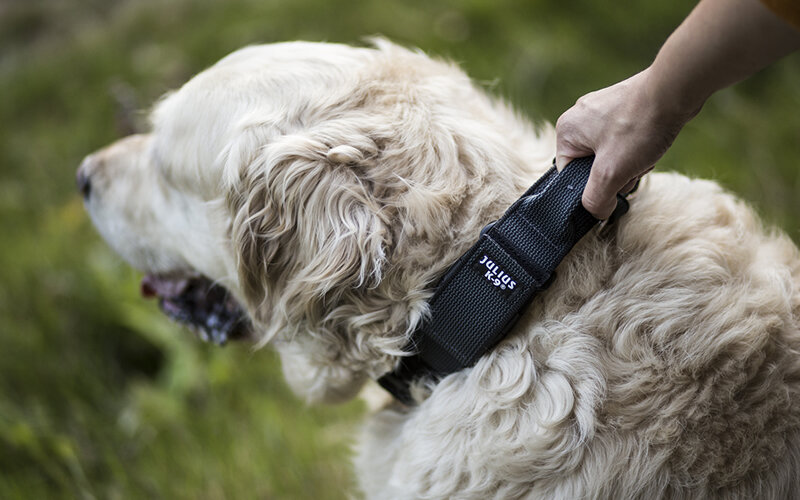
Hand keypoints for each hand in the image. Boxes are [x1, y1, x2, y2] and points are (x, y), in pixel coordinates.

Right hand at [555, 69, 692, 218]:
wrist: (675, 90)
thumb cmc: (640, 126)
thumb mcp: (611, 173)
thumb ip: (596, 200)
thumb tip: (597, 212)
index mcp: (566, 131)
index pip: (569, 175)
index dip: (592, 187)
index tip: (614, 182)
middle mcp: (578, 117)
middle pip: (591, 166)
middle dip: (614, 173)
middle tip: (632, 165)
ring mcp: (601, 109)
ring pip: (610, 154)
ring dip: (628, 162)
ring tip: (643, 151)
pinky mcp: (622, 107)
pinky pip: (623, 139)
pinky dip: (637, 146)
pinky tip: (650, 141)